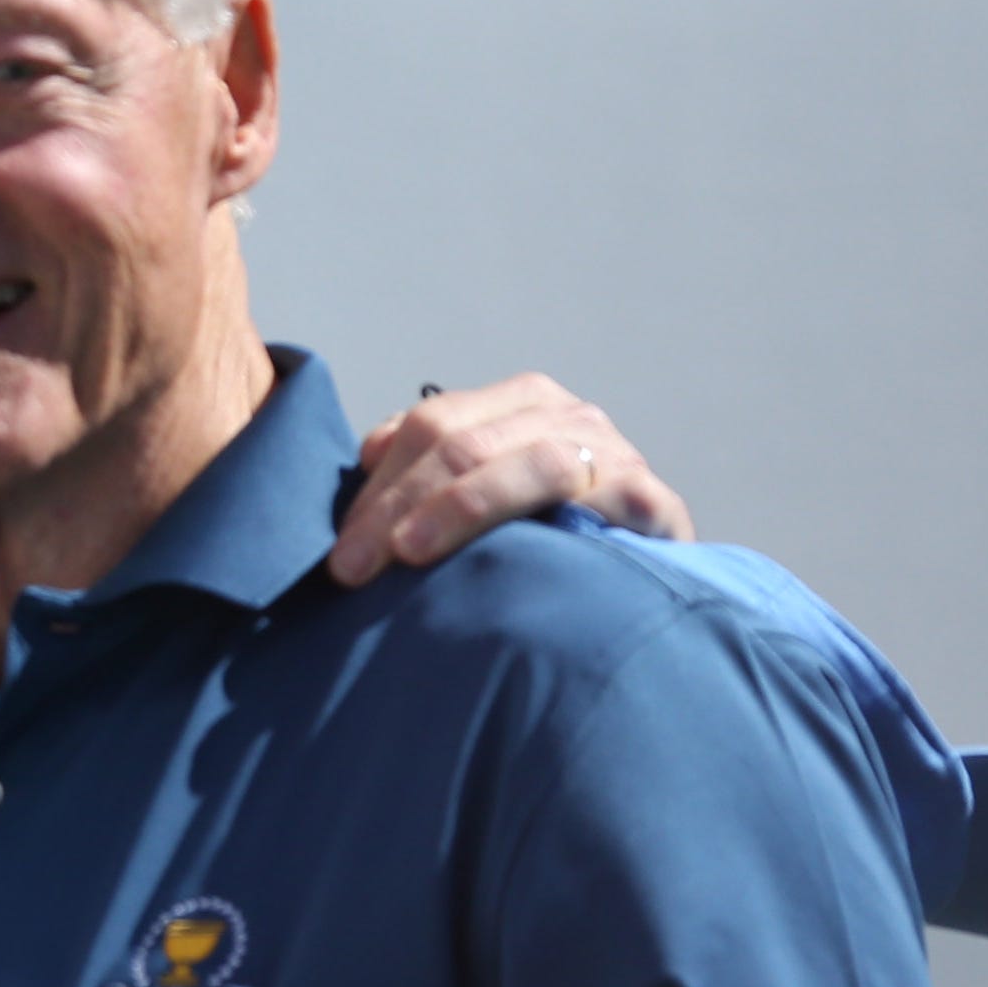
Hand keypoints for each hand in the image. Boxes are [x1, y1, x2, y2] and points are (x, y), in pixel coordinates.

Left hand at [327, 372, 693, 585]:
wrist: (646, 583)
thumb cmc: (549, 542)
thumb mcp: (482, 499)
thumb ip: (430, 472)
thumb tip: (366, 458)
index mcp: (518, 403)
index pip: (430, 424)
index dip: (378, 485)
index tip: (338, 549)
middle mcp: (565, 416)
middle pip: (462, 443)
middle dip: (396, 506)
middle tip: (350, 568)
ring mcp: (612, 451)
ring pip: (523, 462)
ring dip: (456, 509)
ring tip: (405, 554)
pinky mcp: (649, 497)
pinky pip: (596, 499)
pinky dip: (549, 520)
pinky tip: (508, 554)